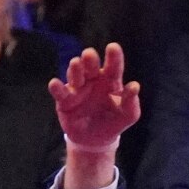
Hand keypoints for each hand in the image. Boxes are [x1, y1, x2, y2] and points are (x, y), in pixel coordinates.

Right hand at [49, 44, 141, 173]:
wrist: (96, 140)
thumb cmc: (114, 121)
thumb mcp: (128, 115)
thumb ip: (131, 102)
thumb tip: (134, 86)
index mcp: (110, 80)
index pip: (113, 67)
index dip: (113, 57)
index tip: (113, 47)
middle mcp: (92, 80)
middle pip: (90, 66)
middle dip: (89, 59)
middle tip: (89, 55)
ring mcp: (78, 88)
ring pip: (75, 74)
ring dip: (75, 69)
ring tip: (76, 64)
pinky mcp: (64, 100)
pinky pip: (60, 92)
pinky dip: (56, 88)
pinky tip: (55, 84)